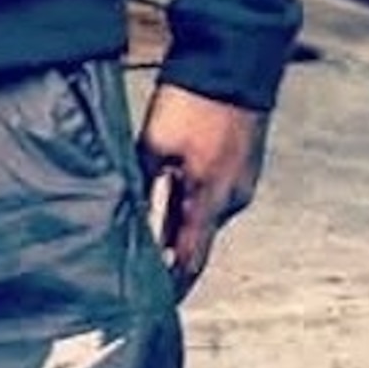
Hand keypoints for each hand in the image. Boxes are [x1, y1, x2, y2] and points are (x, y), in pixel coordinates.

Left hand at [136, 81, 269, 299]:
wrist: (233, 61)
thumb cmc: (192, 101)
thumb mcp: (153, 146)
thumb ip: (140, 186)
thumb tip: (126, 219)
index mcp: (210, 199)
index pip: (191, 260)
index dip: (173, 287)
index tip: (156, 306)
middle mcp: (232, 197)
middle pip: (197, 241)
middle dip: (172, 259)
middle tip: (143, 273)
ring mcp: (241, 181)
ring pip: (205, 217)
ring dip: (180, 228)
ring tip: (152, 237)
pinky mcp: (242, 164)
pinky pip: (214, 196)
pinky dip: (193, 205)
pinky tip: (173, 195)